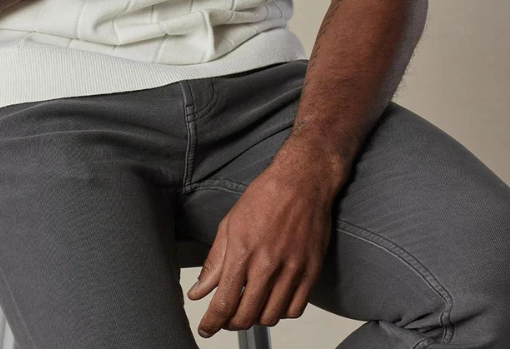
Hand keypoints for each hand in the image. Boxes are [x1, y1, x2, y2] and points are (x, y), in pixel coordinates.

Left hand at [186, 159, 332, 337]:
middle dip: (231, 323)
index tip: (206, 328)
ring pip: (271, 317)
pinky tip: (273, 300)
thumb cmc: (265, 197)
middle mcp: (268, 264)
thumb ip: (214, 262)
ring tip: (249, 306)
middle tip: (226, 318)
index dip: (212, 322)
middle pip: (246, 316)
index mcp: (243, 251)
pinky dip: (281, 312)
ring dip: (256, 318)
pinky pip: (295, 309)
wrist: (302, 181)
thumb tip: (198, 291)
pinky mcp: (311, 271)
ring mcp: (292, 269)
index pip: (224, 301)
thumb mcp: (230, 224)